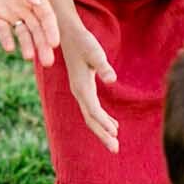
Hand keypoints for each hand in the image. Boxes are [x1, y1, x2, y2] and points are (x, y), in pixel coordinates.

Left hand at [0, 0, 59, 66]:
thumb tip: (37, 3)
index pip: (47, 16)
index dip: (51, 30)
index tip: (55, 44)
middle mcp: (26, 5)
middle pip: (37, 29)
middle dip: (43, 45)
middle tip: (47, 62)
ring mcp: (11, 11)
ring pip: (23, 33)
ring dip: (27, 45)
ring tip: (29, 57)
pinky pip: (2, 30)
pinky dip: (6, 39)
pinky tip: (9, 48)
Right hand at [61, 24, 118, 151]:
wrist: (67, 34)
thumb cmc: (83, 42)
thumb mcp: (95, 52)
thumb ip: (103, 66)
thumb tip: (112, 79)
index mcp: (81, 87)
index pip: (93, 111)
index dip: (104, 124)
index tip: (115, 135)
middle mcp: (79, 92)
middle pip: (91, 120)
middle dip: (103, 135)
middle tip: (116, 150)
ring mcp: (79, 91)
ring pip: (91, 116)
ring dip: (103, 129)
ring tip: (115, 142)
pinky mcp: (82, 87)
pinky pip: (92, 109)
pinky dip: (101, 119)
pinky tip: (113, 125)